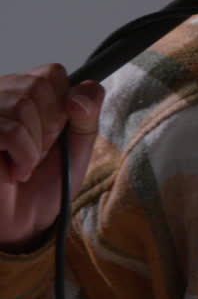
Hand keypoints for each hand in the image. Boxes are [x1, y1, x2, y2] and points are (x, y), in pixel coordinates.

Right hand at [0, 65, 102, 253]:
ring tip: (27, 164)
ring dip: (36, 142)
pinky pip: (8, 128)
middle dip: (51, 124)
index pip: (52, 73)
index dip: (64, 104)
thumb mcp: (77, 147)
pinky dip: (23, 154)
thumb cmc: (45, 185)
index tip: (58, 134)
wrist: (22, 225)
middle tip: (41, 154)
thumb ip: (88, 115)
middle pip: (38, 83)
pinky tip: (17, 171)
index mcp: (23, 95)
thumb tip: (86, 89)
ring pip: (21, 102)